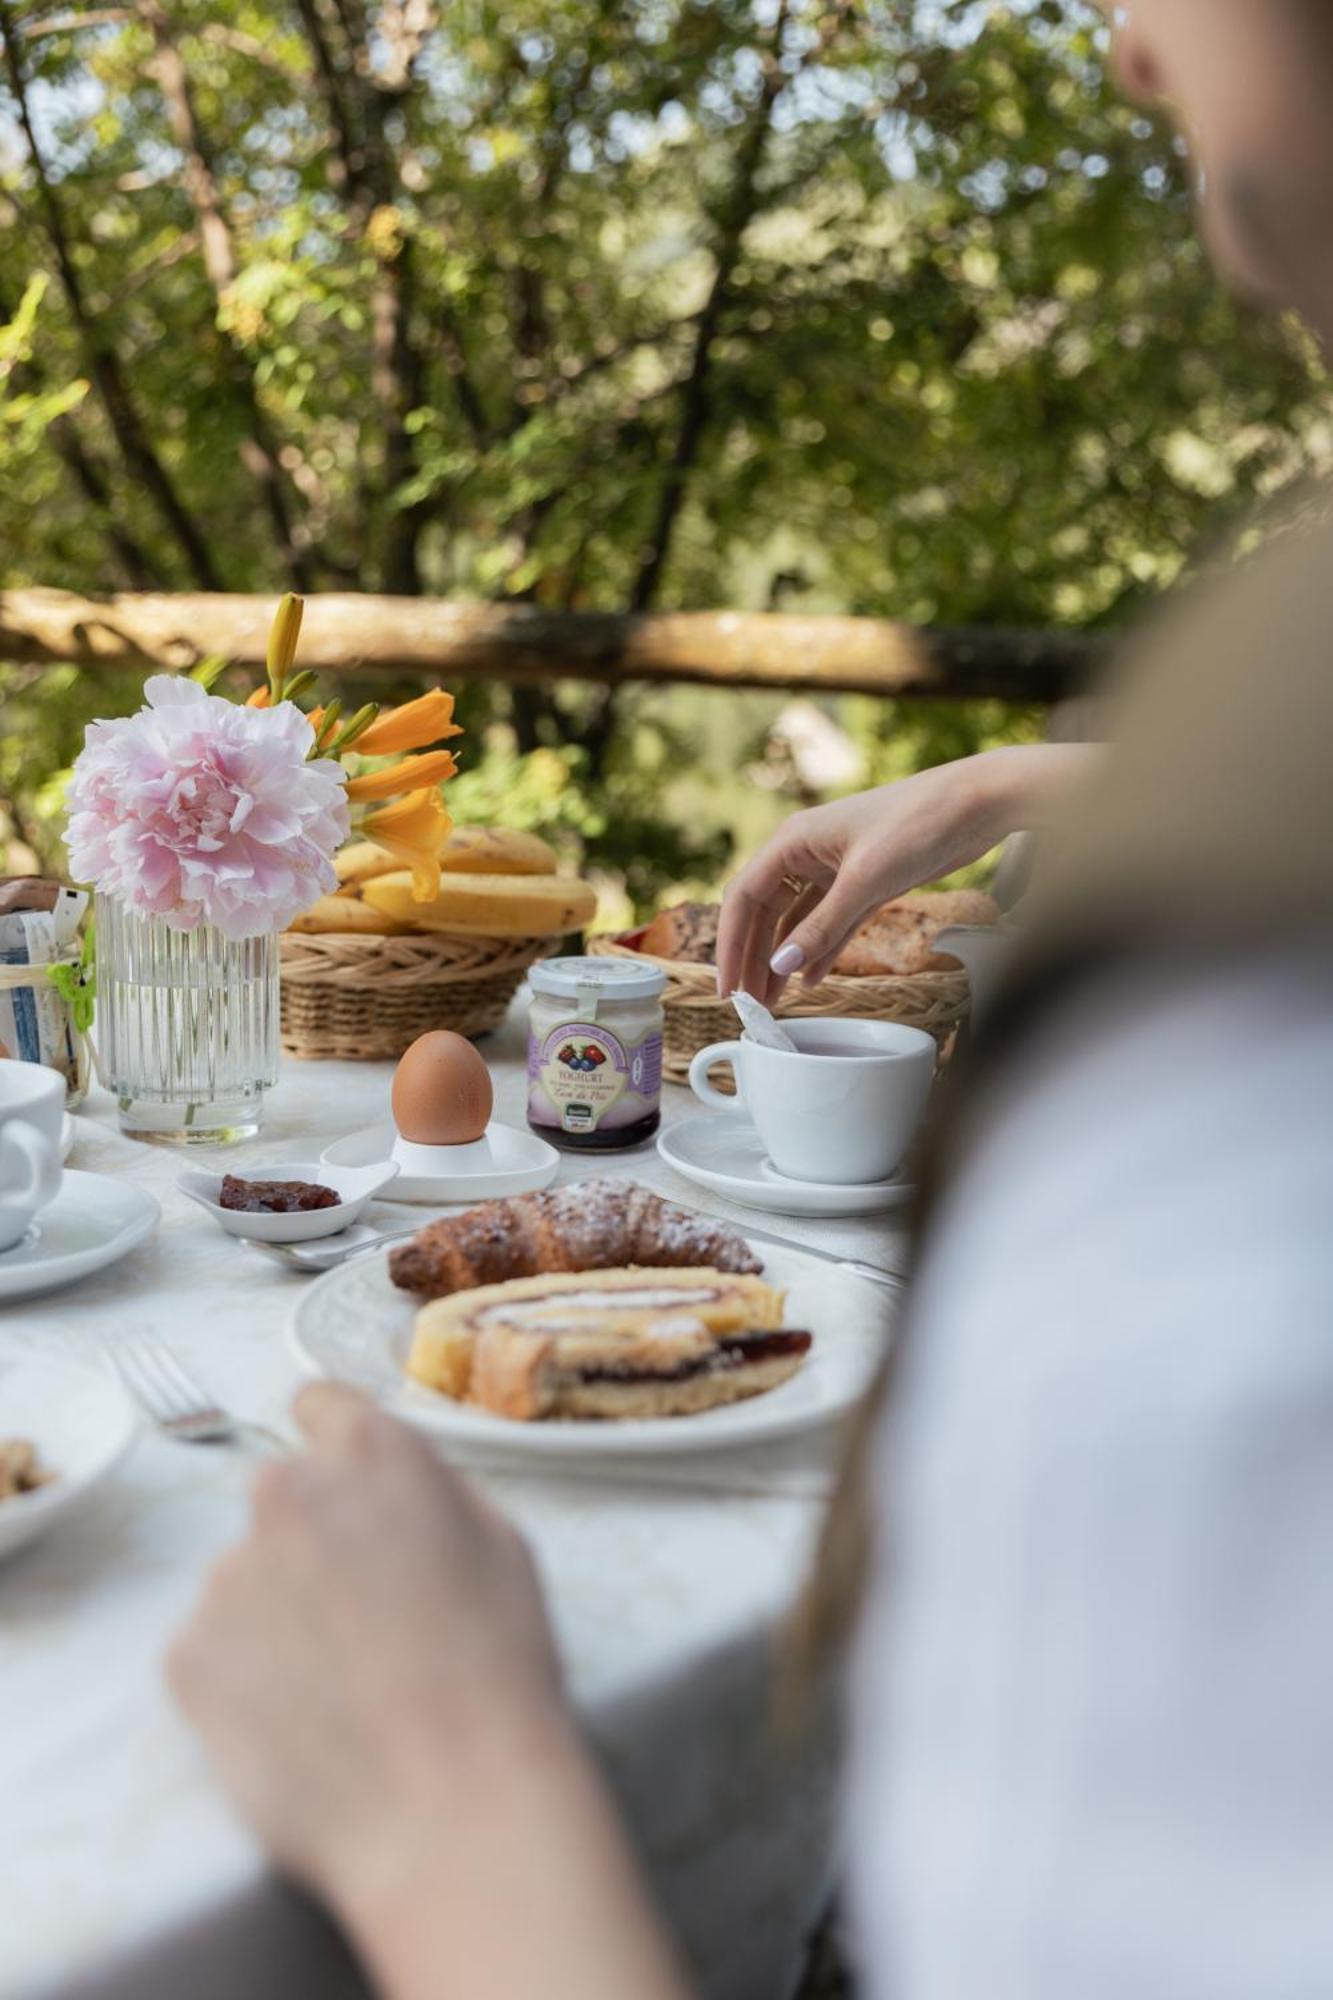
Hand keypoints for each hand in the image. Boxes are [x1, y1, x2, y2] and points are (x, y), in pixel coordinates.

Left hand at [170, 1386, 688, 1999]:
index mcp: (371, 1452)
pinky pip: (213, 1652)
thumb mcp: (502, 1544)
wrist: (450, 1805)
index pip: (322, 1404)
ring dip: (280, 1616)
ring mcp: (227, 1575)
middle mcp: (285, 1494)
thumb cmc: (498, 1671)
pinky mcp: (188, 1656)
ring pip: (246, 1581)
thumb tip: (392, 1492)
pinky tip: (304, 1720)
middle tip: (363, 1615)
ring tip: (342, 1687)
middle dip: (314, 1540)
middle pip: (283, 1498)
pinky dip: (247, 1681)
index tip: (346, 1486)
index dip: (337, 1445)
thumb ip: (431, 1492)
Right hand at [717, 744, 1092, 1004]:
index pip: (744, 898)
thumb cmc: (918, 823)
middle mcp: (807, 853)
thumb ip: (822, 926)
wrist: (976, 803)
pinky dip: (820, 950)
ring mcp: (835, 868)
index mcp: (793, 841)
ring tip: (774, 1002)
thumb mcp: (866, 880)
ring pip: (797, 922)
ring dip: (785, 960)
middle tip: (749, 1005)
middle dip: (754, 959)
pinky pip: (831, 922)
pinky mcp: (864, 881)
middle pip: (765, 913)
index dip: (731, 945)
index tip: (730, 988)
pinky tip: (810, 980)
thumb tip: (779, 967)